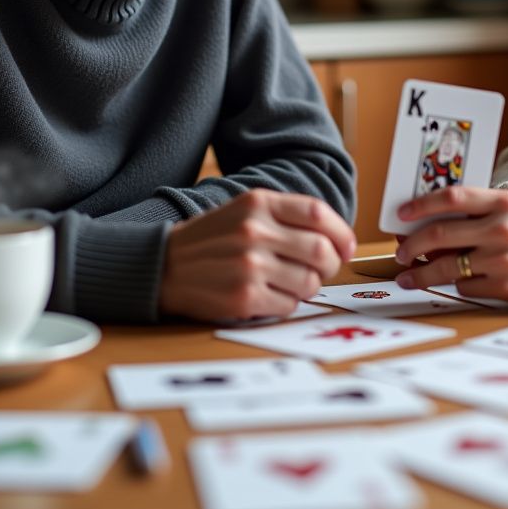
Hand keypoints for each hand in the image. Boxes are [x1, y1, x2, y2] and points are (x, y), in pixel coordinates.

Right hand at [158, 189, 355, 321]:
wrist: (162, 266)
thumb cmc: (212, 240)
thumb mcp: (245, 210)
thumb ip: (287, 217)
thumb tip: (339, 241)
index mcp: (258, 203)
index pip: (319, 213)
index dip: (341, 233)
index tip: (345, 248)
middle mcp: (255, 231)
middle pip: (322, 251)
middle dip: (330, 266)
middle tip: (321, 271)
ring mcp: (249, 265)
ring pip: (310, 282)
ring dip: (307, 288)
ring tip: (289, 284)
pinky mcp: (243, 297)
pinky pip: (289, 305)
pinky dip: (287, 304)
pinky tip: (270, 296)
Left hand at [392, 187, 507, 305]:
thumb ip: (478, 211)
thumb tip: (428, 224)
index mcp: (503, 203)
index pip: (452, 198)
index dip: (421, 205)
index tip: (402, 214)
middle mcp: (502, 230)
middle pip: (440, 235)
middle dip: (411, 245)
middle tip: (400, 253)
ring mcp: (503, 261)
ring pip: (447, 267)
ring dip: (421, 274)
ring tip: (408, 277)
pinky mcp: (506, 288)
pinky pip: (466, 287)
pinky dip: (459, 283)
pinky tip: (460, 281)